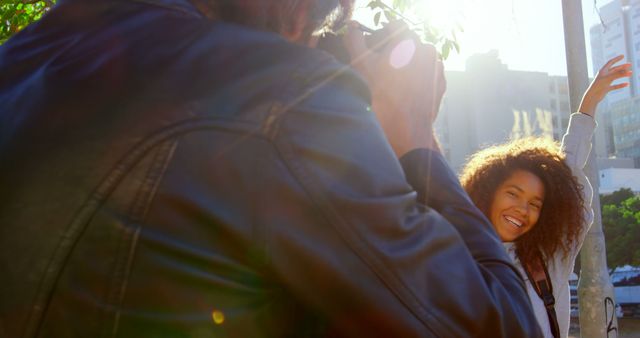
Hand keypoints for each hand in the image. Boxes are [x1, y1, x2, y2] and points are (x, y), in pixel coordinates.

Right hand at [344, 21, 445, 156]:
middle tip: (381, 68)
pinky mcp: (440, 83)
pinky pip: (427, 73)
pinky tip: (404, 92)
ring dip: (407, 64)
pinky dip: (417, 77)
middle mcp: (426, 49)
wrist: (405, 129)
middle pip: (407, 42)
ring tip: (393, 83)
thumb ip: (355, 41)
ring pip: (418, 57)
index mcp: (408, 40)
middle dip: (395, 51)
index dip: (383, 34)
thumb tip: (352, 29)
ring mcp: (436, 66)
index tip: (375, 46)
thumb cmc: (381, 97)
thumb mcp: (362, 66)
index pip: (395, 25)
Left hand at [579, 55, 631, 116]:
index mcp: (602, 71)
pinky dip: (621, 85)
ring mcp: (605, 82)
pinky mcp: (606, 89)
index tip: (623, 56)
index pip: (610, 62)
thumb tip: (628, 71)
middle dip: (622, 67)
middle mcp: (604, 76)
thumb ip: (618, 74)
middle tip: (630, 65)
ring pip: (615, 77)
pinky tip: (627, 84)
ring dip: (623, 75)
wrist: (592, 97)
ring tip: (631, 73)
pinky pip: (615, 86)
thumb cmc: (598, 86)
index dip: (616, 59)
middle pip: (614, 69)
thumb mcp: (608, 79)